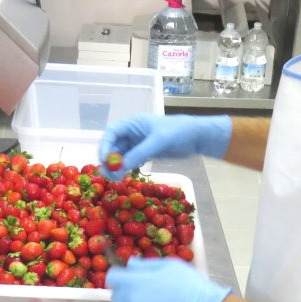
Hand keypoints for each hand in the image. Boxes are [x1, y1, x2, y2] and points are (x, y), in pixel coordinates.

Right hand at [97, 114, 230, 179]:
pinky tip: (124, 176)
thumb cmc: (178, 132)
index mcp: (133, 123)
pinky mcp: (145, 153)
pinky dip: (126, 168)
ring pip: (121, 155)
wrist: (197, 136)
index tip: (104, 161)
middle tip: (107, 174)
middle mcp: (132, 133)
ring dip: (117, 166)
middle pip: (114, 146)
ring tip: (115, 178)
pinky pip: (131, 161)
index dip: (105, 146)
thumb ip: (139, 153)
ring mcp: (138, 143)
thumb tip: (120, 167)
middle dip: (109, 159)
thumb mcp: (158, 141)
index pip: (112, 133)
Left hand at [106, 257, 230, 301]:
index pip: (112, 278)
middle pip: (117, 297)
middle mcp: (129, 301)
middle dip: (127, 293)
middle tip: (146, 293)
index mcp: (133, 282)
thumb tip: (131, 264)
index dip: (120, 277)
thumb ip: (144, 265)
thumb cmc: (187, 285)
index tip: (128, 278)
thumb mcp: (167, 265)